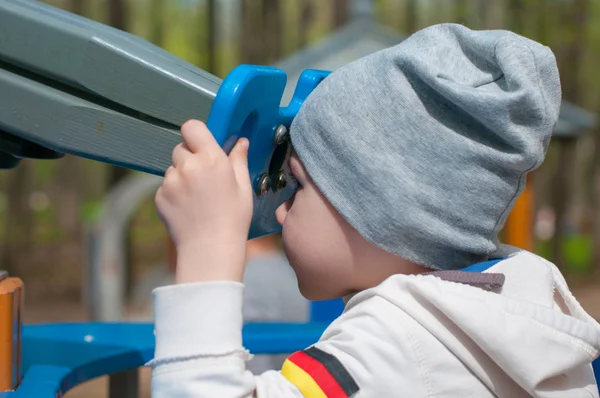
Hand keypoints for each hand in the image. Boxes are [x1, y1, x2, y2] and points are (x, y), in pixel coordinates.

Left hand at [155, 120, 252, 282]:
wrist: (209, 248)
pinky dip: (174, 193)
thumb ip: (238, 161)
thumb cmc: (232, 219)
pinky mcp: (160, 196)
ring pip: (172, 168)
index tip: (202, 145)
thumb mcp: (243, 188)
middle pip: (181, 148)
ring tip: (197, 197)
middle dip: (190, 157)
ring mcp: (171, 181)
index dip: (196, 134)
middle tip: (204, 177)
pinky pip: (165, 186)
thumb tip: (240, 142)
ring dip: (181, 176)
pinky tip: (188, 208)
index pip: (192, 127)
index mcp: (211, 159)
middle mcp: (188, 166)